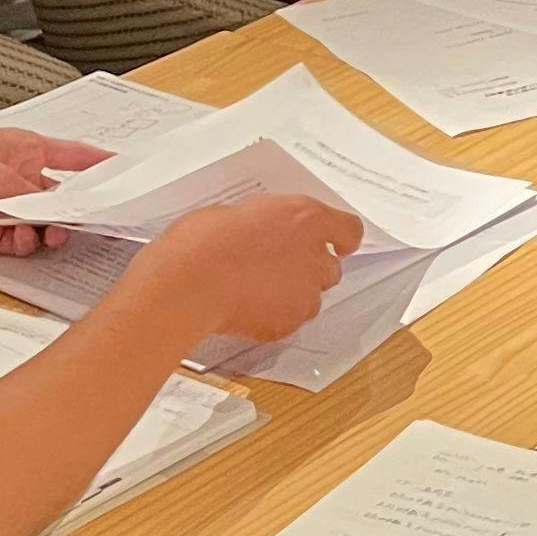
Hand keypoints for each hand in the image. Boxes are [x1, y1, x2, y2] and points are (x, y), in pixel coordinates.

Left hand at [0, 129, 110, 257]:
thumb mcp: (1, 176)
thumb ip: (38, 196)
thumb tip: (65, 211)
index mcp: (22, 148)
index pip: (72, 155)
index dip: (99, 164)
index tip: (125, 173)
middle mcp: (15, 176)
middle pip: (60, 196)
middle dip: (73, 210)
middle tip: (87, 222)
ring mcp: (2, 205)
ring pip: (42, 223)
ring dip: (48, 232)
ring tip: (49, 236)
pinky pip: (19, 242)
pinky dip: (24, 244)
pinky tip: (20, 241)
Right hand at [135, 192, 354, 342]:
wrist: (187, 282)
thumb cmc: (202, 240)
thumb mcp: (239, 212)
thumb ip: (268, 224)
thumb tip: (268, 233)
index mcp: (305, 217)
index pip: (349, 229)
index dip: (341, 238)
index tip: (336, 243)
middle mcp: (314, 255)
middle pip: (331, 268)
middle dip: (310, 269)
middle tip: (278, 268)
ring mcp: (304, 293)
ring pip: (311, 298)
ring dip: (293, 295)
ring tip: (255, 291)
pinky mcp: (287, 323)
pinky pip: (288, 321)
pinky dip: (272, 317)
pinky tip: (244, 308)